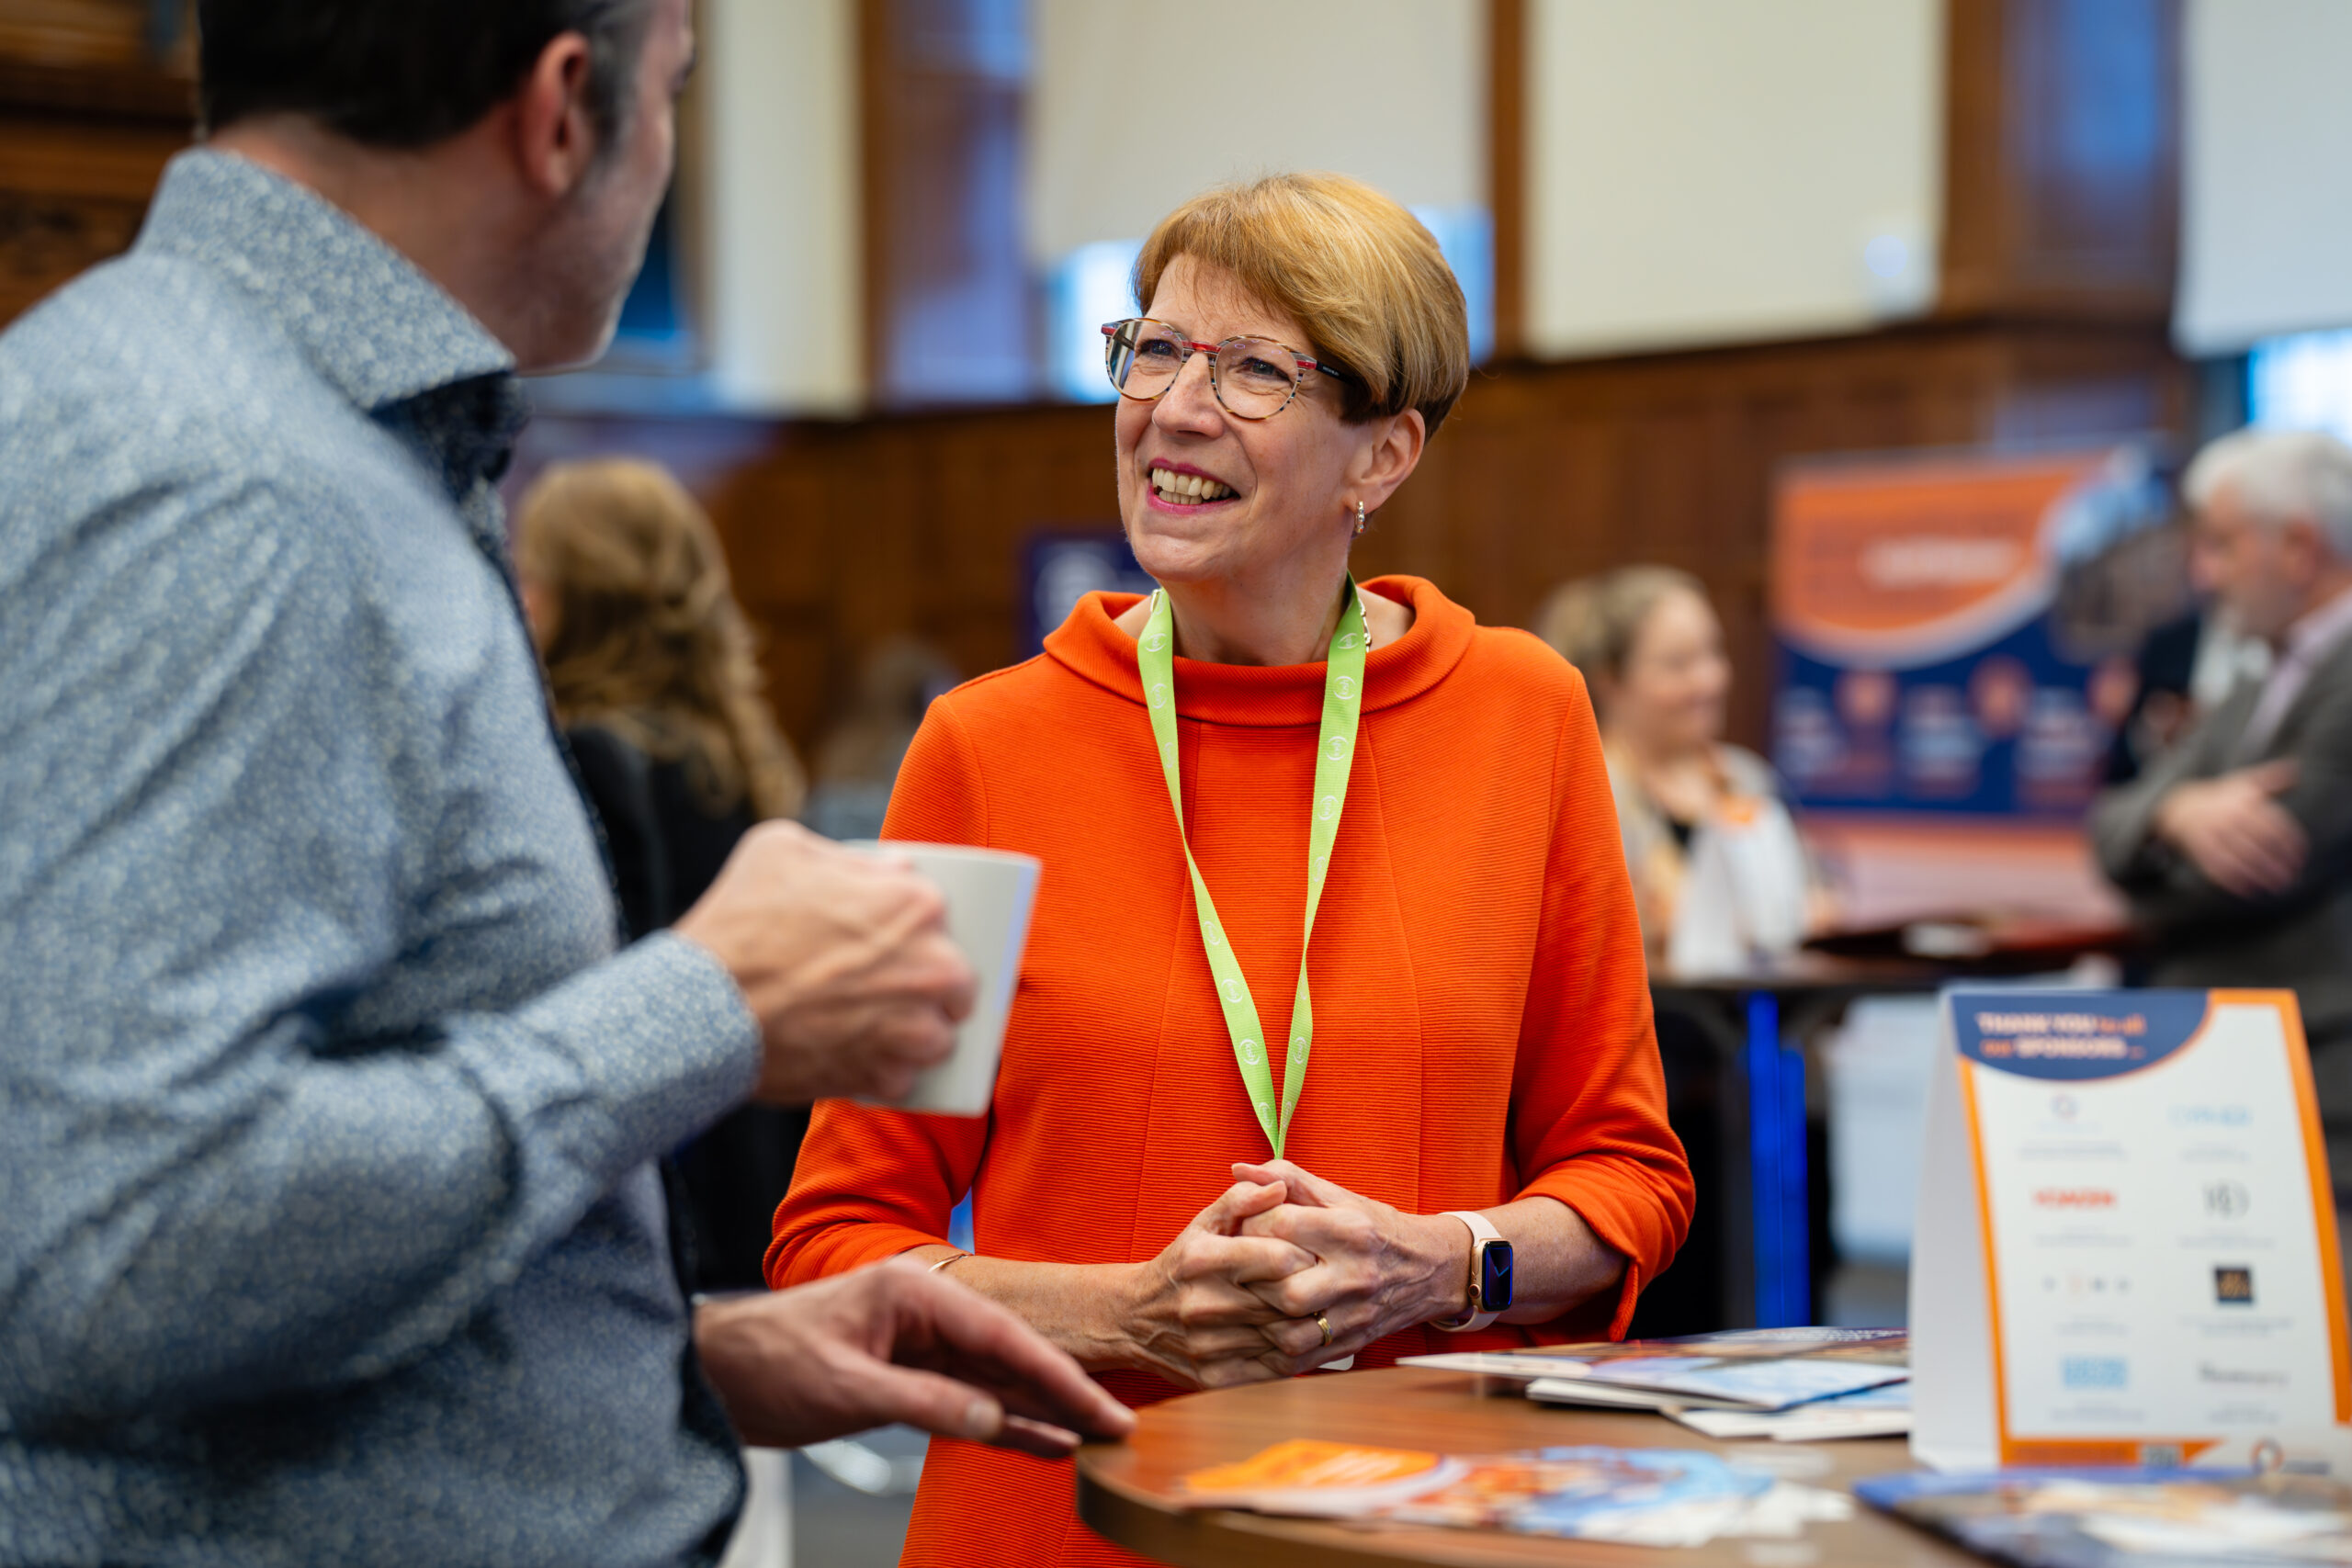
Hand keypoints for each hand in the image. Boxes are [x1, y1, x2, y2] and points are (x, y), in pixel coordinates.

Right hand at [673, 823, 977, 1103]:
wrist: (703, 1008)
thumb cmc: (738, 923)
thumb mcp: (782, 850)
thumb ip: (848, 856)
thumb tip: (893, 867)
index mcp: (917, 904)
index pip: (945, 918)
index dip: (922, 932)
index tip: (901, 942)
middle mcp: (933, 968)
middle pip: (959, 985)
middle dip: (933, 989)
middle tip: (891, 989)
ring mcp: (913, 1028)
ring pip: (939, 1038)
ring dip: (914, 1037)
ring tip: (873, 1031)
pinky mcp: (886, 1077)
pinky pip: (904, 1081)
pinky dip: (882, 1076)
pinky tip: (852, 1060)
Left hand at [694, 1261, 1134, 1457]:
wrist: (713, 1374)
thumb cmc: (764, 1360)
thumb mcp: (844, 1386)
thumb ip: (923, 1402)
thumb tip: (993, 1422)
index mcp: (914, 1292)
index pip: (1001, 1335)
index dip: (1054, 1374)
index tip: (1095, 1406)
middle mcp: (924, 1314)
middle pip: (1010, 1356)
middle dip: (1065, 1392)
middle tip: (1116, 1424)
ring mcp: (919, 1347)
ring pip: (996, 1383)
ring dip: (1043, 1411)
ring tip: (1094, 1436)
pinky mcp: (908, 1380)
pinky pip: (969, 1404)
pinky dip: (1006, 1425)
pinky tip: (1045, 1443)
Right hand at [1115, 1179, 1320, 1389]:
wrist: (1133, 1320)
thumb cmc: (1180, 1265)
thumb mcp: (1202, 1224)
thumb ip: (1241, 1200)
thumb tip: (1279, 1186)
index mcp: (1201, 1260)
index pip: (1279, 1259)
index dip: (1305, 1255)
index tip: (1313, 1253)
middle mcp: (1202, 1304)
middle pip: (1285, 1299)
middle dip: (1313, 1289)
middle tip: (1325, 1282)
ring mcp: (1208, 1345)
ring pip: (1284, 1336)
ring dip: (1309, 1323)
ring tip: (1318, 1308)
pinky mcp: (1215, 1378)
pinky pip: (1274, 1369)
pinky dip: (1297, 1353)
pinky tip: (1304, 1338)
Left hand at [1230, 1160, 1467, 1368]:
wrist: (1429, 1269)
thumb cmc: (1373, 1228)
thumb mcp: (1337, 1195)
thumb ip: (1287, 1178)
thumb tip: (1238, 1169)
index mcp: (1351, 1230)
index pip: (1282, 1226)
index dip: (1250, 1225)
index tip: (1240, 1226)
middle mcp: (1356, 1275)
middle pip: (1286, 1289)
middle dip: (1251, 1278)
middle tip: (1236, 1268)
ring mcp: (1355, 1315)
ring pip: (1292, 1332)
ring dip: (1259, 1318)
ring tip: (1247, 1299)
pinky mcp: (1351, 1343)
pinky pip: (1301, 1357)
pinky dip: (1272, 1347)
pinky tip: (1259, 1328)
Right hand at [2153, 760, 2304, 896]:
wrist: (2181, 806)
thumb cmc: (2223, 798)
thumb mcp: (2245, 782)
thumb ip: (2272, 779)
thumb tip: (2295, 771)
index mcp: (2243, 802)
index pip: (2273, 825)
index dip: (2290, 844)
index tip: (2300, 858)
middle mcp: (2227, 817)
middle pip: (2259, 844)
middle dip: (2277, 863)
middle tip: (2291, 878)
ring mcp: (2212, 834)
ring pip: (2239, 858)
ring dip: (2259, 875)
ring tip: (2275, 888)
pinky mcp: (2200, 849)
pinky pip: (2218, 868)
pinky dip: (2234, 881)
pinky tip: (2250, 890)